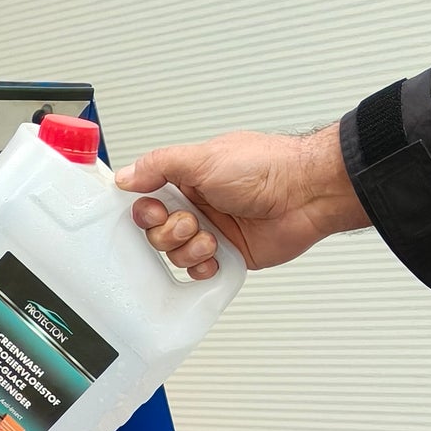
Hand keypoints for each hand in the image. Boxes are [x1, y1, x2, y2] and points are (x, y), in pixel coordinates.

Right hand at [114, 125, 368, 276]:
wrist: (305, 194)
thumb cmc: (265, 168)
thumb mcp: (203, 158)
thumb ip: (160, 166)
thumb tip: (126, 175)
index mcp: (187, 179)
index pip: (147, 199)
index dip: (145, 211)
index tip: (154, 210)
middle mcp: (197, 205)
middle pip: (157, 232)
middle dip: (170, 232)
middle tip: (192, 221)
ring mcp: (212, 231)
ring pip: (176, 254)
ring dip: (190, 249)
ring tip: (212, 238)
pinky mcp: (227, 255)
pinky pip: (198, 272)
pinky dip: (203, 267)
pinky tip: (218, 255)